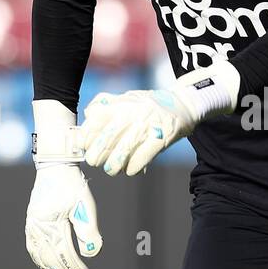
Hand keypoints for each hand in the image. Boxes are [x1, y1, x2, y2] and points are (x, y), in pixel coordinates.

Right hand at [25, 98, 102, 268]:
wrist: (55, 166)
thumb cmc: (72, 185)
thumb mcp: (85, 205)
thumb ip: (88, 230)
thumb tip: (91, 254)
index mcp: (49, 223)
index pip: (63, 253)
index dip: (74, 267)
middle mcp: (36, 227)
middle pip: (50, 258)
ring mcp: (31, 225)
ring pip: (39, 255)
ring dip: (52, 268)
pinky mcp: (31, 222)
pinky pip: (32, 247)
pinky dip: (40, 259)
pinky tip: (49, 265)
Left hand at [78, 60, 240, 177]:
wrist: (183, 104)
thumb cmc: (150, 104)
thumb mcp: (127, 97)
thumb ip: (106, 105)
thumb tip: (87, 116)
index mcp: (122, 104)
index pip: (95, 121)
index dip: (86, 137)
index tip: (84, 148)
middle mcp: (132, 113)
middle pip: (107, 138)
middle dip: (97, 155)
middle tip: (96, 162)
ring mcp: (147, 125)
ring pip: (124, 150)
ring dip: (114, 165)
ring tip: (111, 170)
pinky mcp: (161, 137)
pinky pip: (143, 156)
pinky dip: (134, 166)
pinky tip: (131, 170)